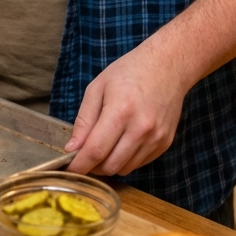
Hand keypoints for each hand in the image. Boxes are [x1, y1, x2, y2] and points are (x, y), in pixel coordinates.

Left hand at [64, 45, 187, 176]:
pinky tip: (123, 141)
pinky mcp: (165, 143)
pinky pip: (139, 163)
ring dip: (109, 163)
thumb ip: (84, 120)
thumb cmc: (129, 72)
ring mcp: (156, 138)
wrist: (167, 66)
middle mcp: (141, 128)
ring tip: (105, 144)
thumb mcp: (97, 88)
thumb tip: (72, 148)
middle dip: (92, 166)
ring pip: (124, 168)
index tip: (68, 169)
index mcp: (120, 111)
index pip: (95, 151)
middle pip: (110, 166)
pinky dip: (126, 159)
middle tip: (85, 154)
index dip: (79, 165)